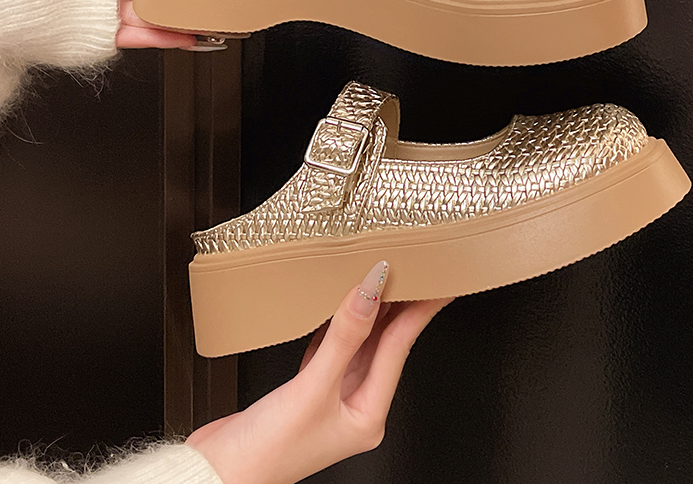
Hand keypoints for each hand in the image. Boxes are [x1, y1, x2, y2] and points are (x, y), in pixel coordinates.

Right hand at [187, 262, 451, 483]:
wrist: (217, 475)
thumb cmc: (266, 453)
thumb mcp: (312, 388)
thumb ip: (345, 337)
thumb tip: (371, 293)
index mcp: (368, 415)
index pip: (399, 349)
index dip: (417, 311)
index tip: (433, 284)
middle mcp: (354, 407)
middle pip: (384, 345)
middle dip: (399, 308)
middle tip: (413, 272)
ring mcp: (331, 399)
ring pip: (359, 345)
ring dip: (370, 312)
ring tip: (383, 281)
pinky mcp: (307, 391)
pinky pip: (332, 349)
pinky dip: (337, 326)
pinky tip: (339, 309)